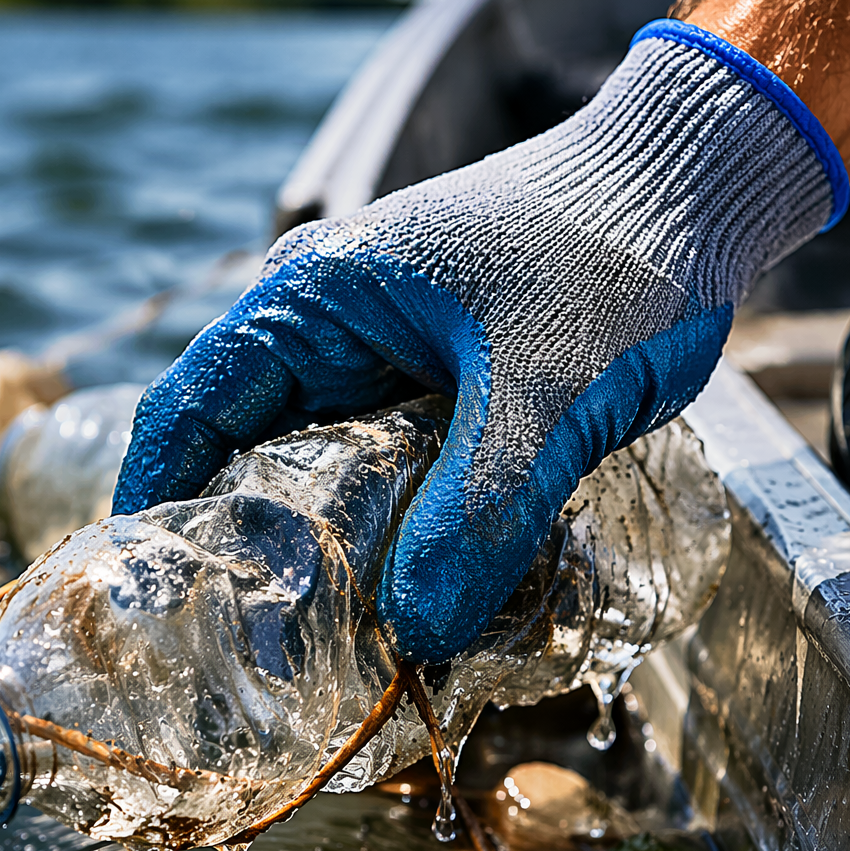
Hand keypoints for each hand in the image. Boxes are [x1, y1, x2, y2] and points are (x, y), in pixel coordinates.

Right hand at [113, 20, 845, 662]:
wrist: (693, 189)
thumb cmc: (612, 254)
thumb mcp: (545, 386)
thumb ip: (481, 506)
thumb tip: (415, 636)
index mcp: (312, 297)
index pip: (189, 409)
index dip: (158, 507)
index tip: (156, 606)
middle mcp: (330, 328)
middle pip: (249, 456)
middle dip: (253, 554)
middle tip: (262, 660)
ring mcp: (386, 357)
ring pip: (327, 474)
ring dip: (333, 552)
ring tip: (339, 650)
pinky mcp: (443, 387)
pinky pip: (394, 473)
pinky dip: (398, 532)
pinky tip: (420, 596)